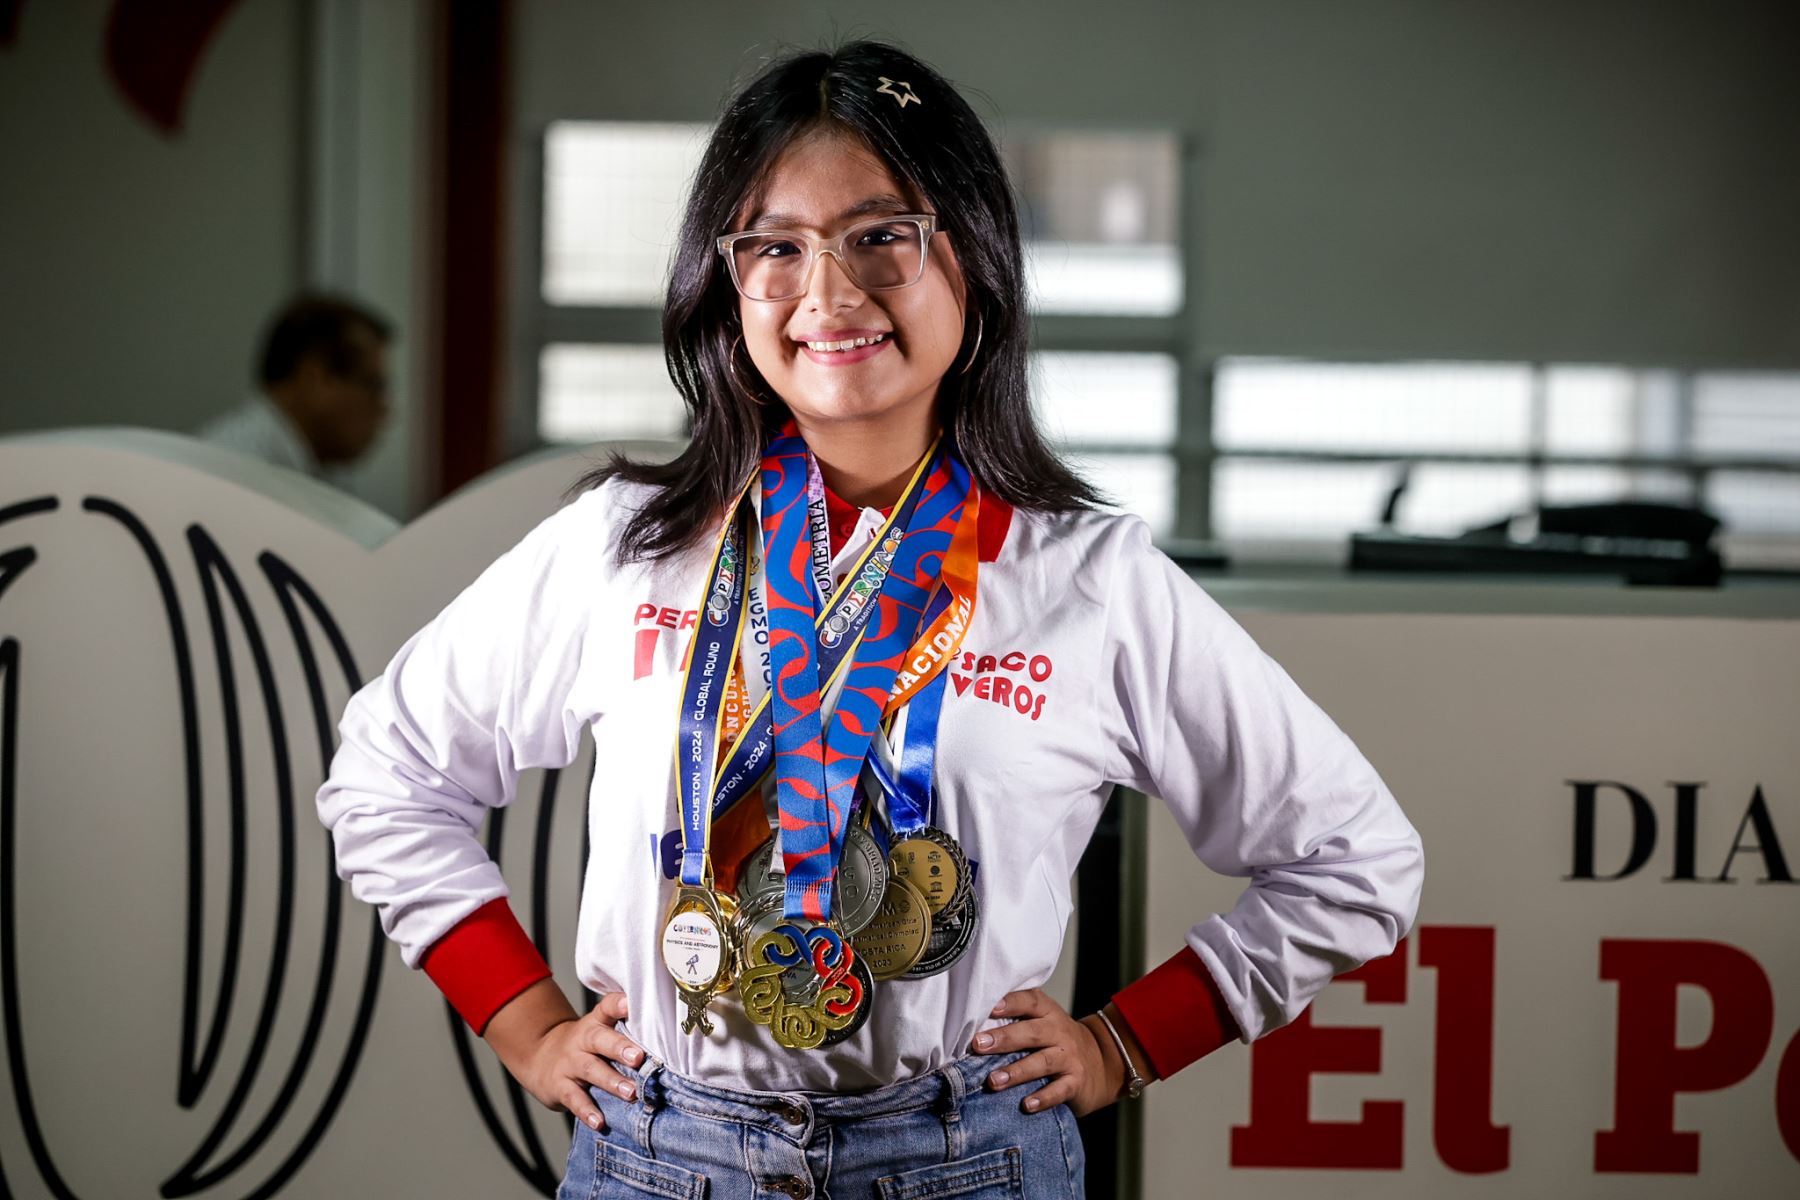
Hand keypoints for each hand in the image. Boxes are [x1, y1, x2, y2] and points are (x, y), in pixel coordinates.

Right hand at [484, 983, 646, 1131]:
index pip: (606, 1008)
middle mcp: (582, 1039)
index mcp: (596, 1023)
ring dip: (612, 1081)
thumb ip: (627, 1032)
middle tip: (639, 1058)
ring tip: (631, 1092)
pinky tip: (599, 1122)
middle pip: (599, 1039)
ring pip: (590, 1069)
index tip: (629, 1003)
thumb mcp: (599, 1031)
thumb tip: (670, 1043)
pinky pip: (574, 1099)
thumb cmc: (585, 1046)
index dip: (617, 1004)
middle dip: (619, 1048)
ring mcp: (569, 1063)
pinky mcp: (559, 1086)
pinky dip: (587, 1111)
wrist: (538, 1057)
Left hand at [970, 988, 1121, 1116]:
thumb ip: (1015, 1018)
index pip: (1030, 1001)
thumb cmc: (1057, 1040)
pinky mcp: (1076, 1082)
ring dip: (1017, 1071)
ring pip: (1043, 1062)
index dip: (1010, 1002)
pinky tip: (1026, 1105)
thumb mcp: (1043, 1021)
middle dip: (1004, 1038)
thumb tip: (969, 1020)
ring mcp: (1070, 1057)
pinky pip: (1060, 1090)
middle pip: (1032, 1032)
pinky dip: (1043, 1098)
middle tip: (978, 1044)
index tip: (988, 1007)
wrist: (1103, 1062)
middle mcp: (1060, 1032)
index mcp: (1048, 1013)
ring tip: (993, 1081)